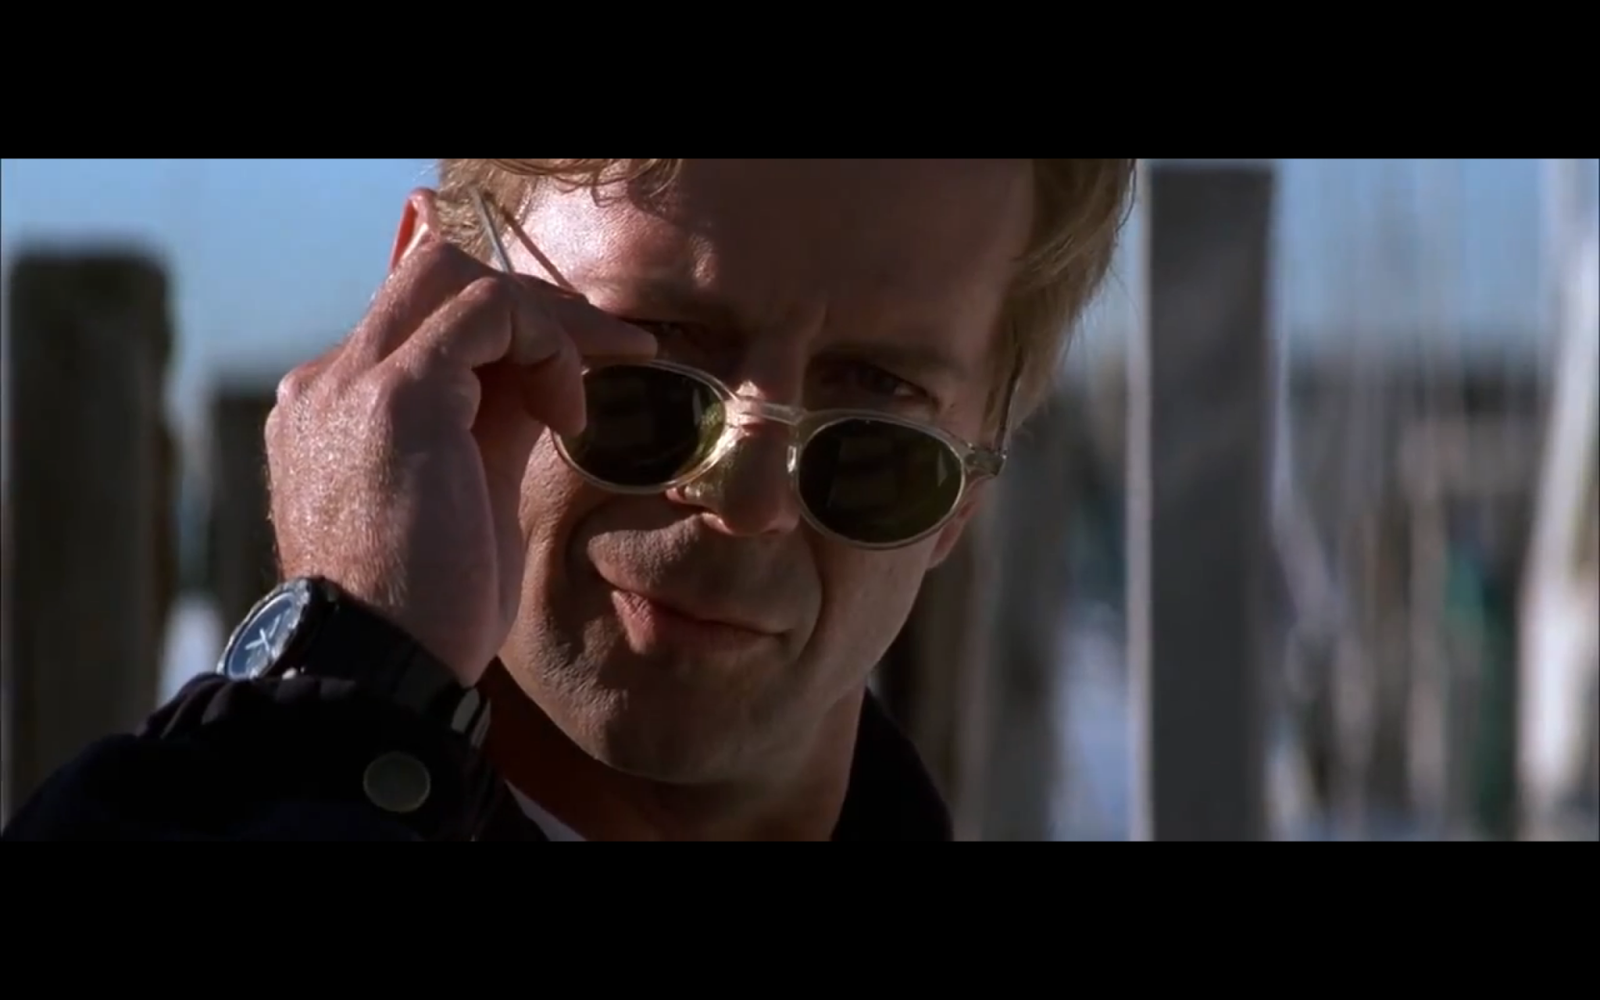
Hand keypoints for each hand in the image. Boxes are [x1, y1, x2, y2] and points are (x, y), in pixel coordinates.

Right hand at [265, 233, 654, 685]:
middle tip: (608, 351)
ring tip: (592, 388)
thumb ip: (491, 430)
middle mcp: (330, 383)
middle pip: (436, 277)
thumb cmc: (427, 615)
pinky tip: (569, 418)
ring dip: (548, 320)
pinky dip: (548, 344)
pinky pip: (488, 313)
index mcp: (337, 410)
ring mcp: (352, 382)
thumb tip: (544, 384)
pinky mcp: (396, 396)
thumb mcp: (468, 501)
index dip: (512, 335)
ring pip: (458, 276)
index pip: (426, 323)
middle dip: (534, 306)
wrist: (379, 673)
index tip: (578, 375)